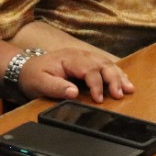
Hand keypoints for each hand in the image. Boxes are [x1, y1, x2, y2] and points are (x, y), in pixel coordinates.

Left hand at [18, 47, 134, 102]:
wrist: (26, 68)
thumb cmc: (33, 76)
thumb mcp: (40, 83)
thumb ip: (56, 87)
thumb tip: (74, 92)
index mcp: (69, 58)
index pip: (88, 69)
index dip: (96, 84)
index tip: (100, 99)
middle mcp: (79, 55)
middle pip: (102, 64)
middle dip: (114, 79)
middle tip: (121, 94)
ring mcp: (84, 58)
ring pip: (107, 64)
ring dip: (119, 76)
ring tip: (129, 89)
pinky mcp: (87, 63)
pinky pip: (105, 66)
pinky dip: (116, 74)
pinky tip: (125, 82)